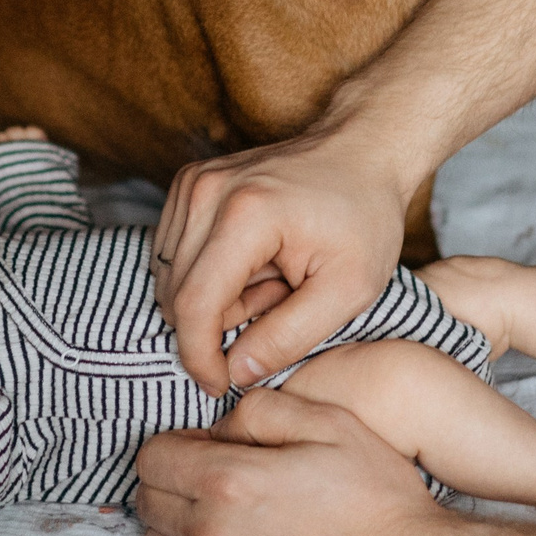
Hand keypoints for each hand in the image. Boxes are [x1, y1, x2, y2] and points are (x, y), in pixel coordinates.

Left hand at [135, 386, 463, 535]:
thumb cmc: (378, 501)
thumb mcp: (331, 423)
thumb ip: (261, 409)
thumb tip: (219, 426)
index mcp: (229, 482)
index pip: (152, 457)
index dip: (176, 442)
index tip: (208, 444)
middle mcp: (212, 535)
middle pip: (146, 500)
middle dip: (171, 478)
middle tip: (215, 472)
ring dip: (176, 520)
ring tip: (223, 509)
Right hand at [155, 125, 416, 393]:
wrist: (363, 150)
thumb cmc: (364, 218)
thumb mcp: (349, 291)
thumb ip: (289, 337)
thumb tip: (236, 372)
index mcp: (246, 214)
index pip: (194, 305)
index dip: (199, 357)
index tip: (220, 385)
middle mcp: (207, 190)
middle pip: (176, 294)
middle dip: (221, 322)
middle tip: (282, 304)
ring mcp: (193, 182)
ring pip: (171, 277)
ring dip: (216, 298)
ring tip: (275, 282)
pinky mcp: (189, 184)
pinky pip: (176, 255)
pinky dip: (210, 275)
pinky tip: (257, 265)